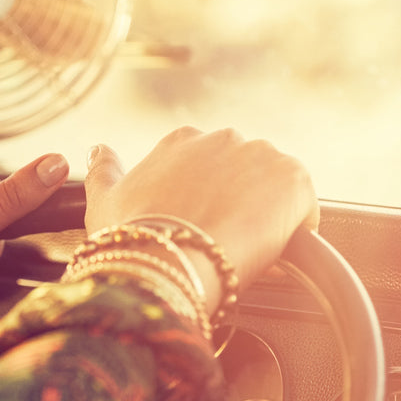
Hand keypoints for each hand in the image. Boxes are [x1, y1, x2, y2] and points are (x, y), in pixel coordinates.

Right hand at [84, 127, 317, 309]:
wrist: (169, 262)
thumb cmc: (134, 238)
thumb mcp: (104, 201)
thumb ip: (102, 171)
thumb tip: (97, 151)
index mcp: (182, 141)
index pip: (208, 166)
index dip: (209, 201)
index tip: (202, 226)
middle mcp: (223, 138)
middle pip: (244, 175)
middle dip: (239, 205)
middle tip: (222, 244)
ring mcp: (262, 155)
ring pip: (274, 190)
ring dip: (267, 217)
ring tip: (246, 252)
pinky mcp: (294, 179)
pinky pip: (303, 208)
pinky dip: (295, 232)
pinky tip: (273, 255)